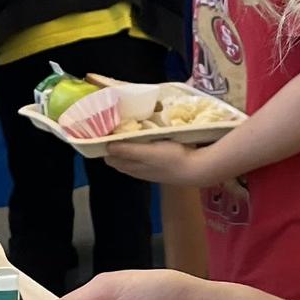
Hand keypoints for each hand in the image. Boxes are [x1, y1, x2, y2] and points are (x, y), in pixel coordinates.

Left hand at [99, 140, 219, 186]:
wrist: (195, 169)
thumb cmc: (171, 158)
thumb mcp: (147, 152)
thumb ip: (127, 150)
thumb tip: (107, 146)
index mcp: (132, 166)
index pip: (111, 157)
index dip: (106, 147)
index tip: (104, 132)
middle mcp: (137, 170)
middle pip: (119, 159)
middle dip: (115, 146)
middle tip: (114, 129)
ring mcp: (149, 170)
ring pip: (131, 159)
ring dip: (127, 148)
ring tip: (127, 133)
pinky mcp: (160, 167)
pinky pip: (143, 158)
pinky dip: (140, 150)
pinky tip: (145, 143)